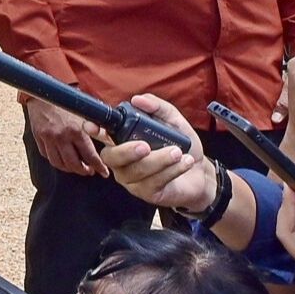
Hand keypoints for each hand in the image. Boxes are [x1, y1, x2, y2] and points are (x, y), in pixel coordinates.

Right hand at [24, 98, 107, 176]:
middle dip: (84, 170)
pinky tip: (62, 159)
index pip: (90, 156)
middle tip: (90, 171)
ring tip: (76, 167)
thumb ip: (95, 126)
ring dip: (69, 169)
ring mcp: (48, 139)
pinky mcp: (39, 138)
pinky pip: (47, 156)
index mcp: (76, 130)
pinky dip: (56, 160)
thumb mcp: (84, 112)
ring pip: (59, 163)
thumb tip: (108, 137)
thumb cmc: (66, 100)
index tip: (104, 172)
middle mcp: (61, 137)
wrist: (44, 91)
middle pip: (73, 164)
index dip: (98, 166)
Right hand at [94, 93, 221, 215]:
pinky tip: (185, 162)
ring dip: (158, 160)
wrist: (201, 173)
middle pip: (111, 158)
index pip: (102, 135)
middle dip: (126, 151)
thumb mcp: (175, 122)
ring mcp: (132, 179)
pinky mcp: (147, 193)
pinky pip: (153, 182)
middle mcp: (122, 161)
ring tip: (178, 152)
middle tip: (146, 146)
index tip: (93, 126)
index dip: (94, 130)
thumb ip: (158, 108)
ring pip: (135, 171)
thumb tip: (138, 100)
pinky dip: (171, 170)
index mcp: (124, 140)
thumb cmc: (182, 147)